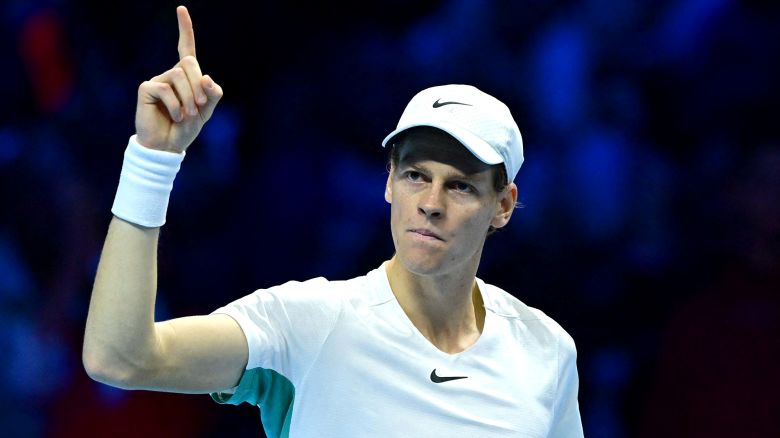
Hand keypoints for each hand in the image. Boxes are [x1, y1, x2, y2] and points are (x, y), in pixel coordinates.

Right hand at [135, 6, 222, 152]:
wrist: (168, 146)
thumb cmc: (186, 128)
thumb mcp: (207, 111)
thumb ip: (213, 94)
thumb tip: (207, 77)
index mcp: (186, 76)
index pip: (185, 48)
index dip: (185, 29)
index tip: (181, 9)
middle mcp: (171, 74)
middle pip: (189, 63)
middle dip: (199, 86)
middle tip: (199, 107)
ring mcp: (157, 80)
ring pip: (179, 75)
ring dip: (188, 99)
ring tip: (186, 115)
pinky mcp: (146, 88)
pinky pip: (166, 88)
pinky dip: (176, 105)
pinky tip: (175, 116)